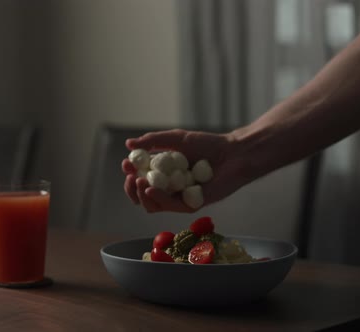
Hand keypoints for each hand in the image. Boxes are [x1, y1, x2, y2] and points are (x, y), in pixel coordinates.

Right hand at [121, 129, 253, 212]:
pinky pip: (170, 206)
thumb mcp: (176, 138)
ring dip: (142, 195)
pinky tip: (151, 189)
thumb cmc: (207, 144)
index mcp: (163, 172)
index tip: (126, 164)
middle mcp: (169, 187)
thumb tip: (129, 144)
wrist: (233, 153)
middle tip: (131, 178)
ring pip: (152, 205)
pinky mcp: (190, 205)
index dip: (130, 173)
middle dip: (132, 188)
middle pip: (142, 195)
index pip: (140, 177)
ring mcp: (179, 198)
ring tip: (140, 182)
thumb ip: (153, 141)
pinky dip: (158, 198)